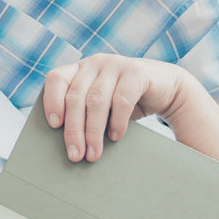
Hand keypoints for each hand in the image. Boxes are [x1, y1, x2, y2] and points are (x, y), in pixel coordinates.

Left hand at [42, 54, 185, 161]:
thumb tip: (68, 146)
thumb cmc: (126, 102)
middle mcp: (95, 63)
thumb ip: (83, 113)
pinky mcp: (137, 72)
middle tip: (75, 155)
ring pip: (96, 100)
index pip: (56, 79)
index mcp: (80, 69)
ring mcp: (116, 64)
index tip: (53, 125)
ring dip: (93, 131)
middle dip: (74, 129)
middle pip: (76, 97)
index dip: (52, 100)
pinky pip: (121, 99)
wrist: (167, 89)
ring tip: (93, 154)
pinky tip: (115, 137)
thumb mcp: (101, 105)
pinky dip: (117, 122)